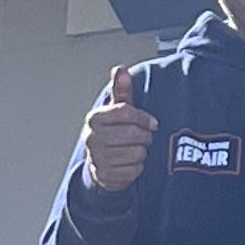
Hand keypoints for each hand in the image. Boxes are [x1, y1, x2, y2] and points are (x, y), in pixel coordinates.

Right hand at [79, 67, 155, 194]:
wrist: (100, 163)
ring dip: (142, 152)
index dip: (144, 118)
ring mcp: (97, 158)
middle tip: (144, 138)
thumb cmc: (113, 131)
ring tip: (135, 149)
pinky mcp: (105, 176)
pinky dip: (137, 167)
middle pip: (133, 135)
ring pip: (136, 153)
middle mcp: (91, 138)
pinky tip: (130, 163)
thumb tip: (120, 68)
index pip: (126, 112)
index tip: (152, 123)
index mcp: (94, 118)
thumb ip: (121, 90)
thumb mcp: (117, 110)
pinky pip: (134, 170)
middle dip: (144, 137)